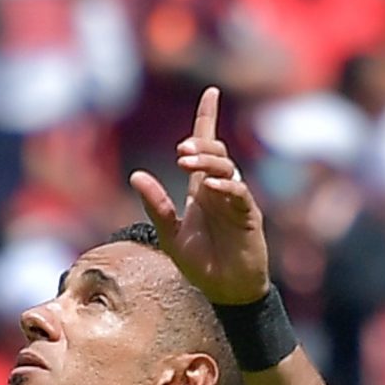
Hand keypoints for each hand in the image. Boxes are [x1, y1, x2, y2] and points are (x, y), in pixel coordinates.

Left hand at [128, 87, 271, 305]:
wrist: (225, 292)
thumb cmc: (200, 264)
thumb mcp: (170, 234)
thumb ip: (156, 205)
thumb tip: (136, 175)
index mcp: (202, 190)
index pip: (206, 147)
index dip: (207, 118)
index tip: (211, 92)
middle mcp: (220, 190)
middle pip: (214, 153)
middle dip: (199, 145)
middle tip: (179, 152)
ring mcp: (236, 201)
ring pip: (227, 168)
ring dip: (207, 161)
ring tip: (186, 161)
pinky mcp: (248, 217)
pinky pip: (239, 194)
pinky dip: (225, 187)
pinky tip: (210, 186)